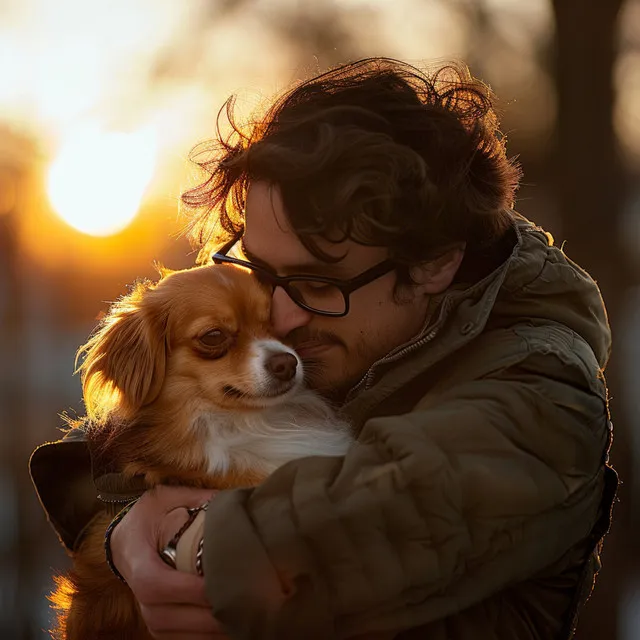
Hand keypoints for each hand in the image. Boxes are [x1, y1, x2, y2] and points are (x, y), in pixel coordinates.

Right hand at [110, 485, 227, 638]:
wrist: (126, 539)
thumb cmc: (151, 515)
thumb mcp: (169, 497)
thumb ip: (198, 500)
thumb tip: (236, 500)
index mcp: (136, 556)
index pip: (153, 583)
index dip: (183, 589)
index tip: (214, 587)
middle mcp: (135, 590)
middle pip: (164, 616)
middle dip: (204, 616)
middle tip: (242, 607)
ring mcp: (146, 611)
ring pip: (173, 633)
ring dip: (207, 632)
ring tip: (242, 621)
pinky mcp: (157, 623)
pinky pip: (179, 639)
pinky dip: (204, 638)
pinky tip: (231, 629)